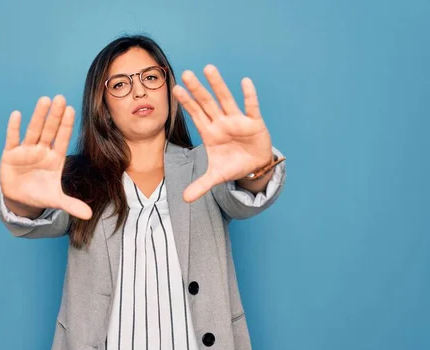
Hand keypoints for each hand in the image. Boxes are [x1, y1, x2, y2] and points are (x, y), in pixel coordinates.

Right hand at [0, 95, 92, 219]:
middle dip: (55, 116)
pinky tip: (17, 114)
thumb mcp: (56, 199)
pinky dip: (14, 128)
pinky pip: (12, 139)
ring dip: (38, 116)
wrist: (19, 198)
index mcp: (55, 159)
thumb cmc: (40, 193)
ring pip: (33, 131)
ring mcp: (26, 150)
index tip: (72, 110)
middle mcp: (42, 151)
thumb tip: (89, 215)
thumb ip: (71, 205)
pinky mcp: (10, 154)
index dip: (67, 126)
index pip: (62, 139)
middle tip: (61, 98)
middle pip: (49, 131)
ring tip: (44, 100)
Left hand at [172, 65, 272, 202]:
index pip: (196, 115)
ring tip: (209, 68)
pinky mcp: (254, 123)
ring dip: (218, 85)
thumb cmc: (233, 164)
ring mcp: (237, 121)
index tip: (175, 90)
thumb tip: (184, 200)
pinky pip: (251, 107)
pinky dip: (249, 96)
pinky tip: (245, 81)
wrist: (254, 166)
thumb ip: (201, 185)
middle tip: (186, 73)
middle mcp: (221, 122)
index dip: (187, 103)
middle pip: (207, 103)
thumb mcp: (216, 176)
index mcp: (210, 132)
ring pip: (226, 100)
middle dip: (197, 89)